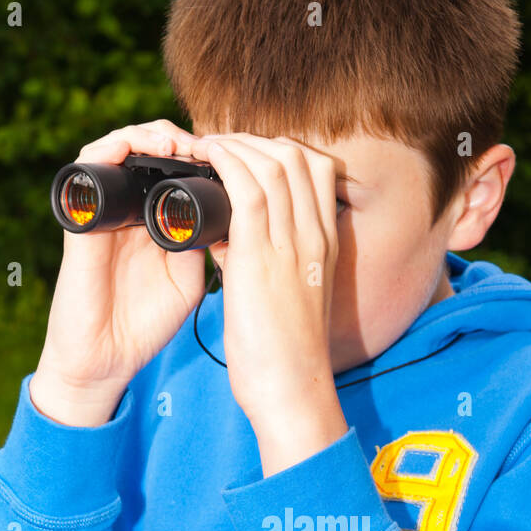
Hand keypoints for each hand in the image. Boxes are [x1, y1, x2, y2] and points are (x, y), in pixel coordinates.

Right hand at [32, 120, 207, 424]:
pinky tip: (140, 148)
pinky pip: (88, 163)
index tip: (229, 159)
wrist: (106, 357)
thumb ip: (204, 242)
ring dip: (150, 135)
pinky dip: (114, 145)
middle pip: (149, 148)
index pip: (175, 168)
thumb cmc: (146, 325)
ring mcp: (104, 210)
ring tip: (177, 144)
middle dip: (180, 138)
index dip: (201, 154)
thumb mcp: (190, 278)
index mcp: (155, 220)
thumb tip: (230, 206)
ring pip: (120, 145)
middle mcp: (129, 208)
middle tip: (207, 146)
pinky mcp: (81, 216)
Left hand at [187, 132, 347, 473]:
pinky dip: (225, 163)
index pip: (317, 171)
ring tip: (206, 149)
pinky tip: (204, 159)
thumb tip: (224, 239)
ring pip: (273, 162)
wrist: (292, 389)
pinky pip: (247, 187)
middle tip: (221, 147)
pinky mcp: (262, 256)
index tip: (247, 157)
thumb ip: (261, 261)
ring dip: (235, 146)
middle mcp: (315, 236)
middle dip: (255, 141)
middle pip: (297, 156)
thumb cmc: (285, 355)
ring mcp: (292, 243)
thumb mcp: (285, 297)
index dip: (280, 151)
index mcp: (326, 245)